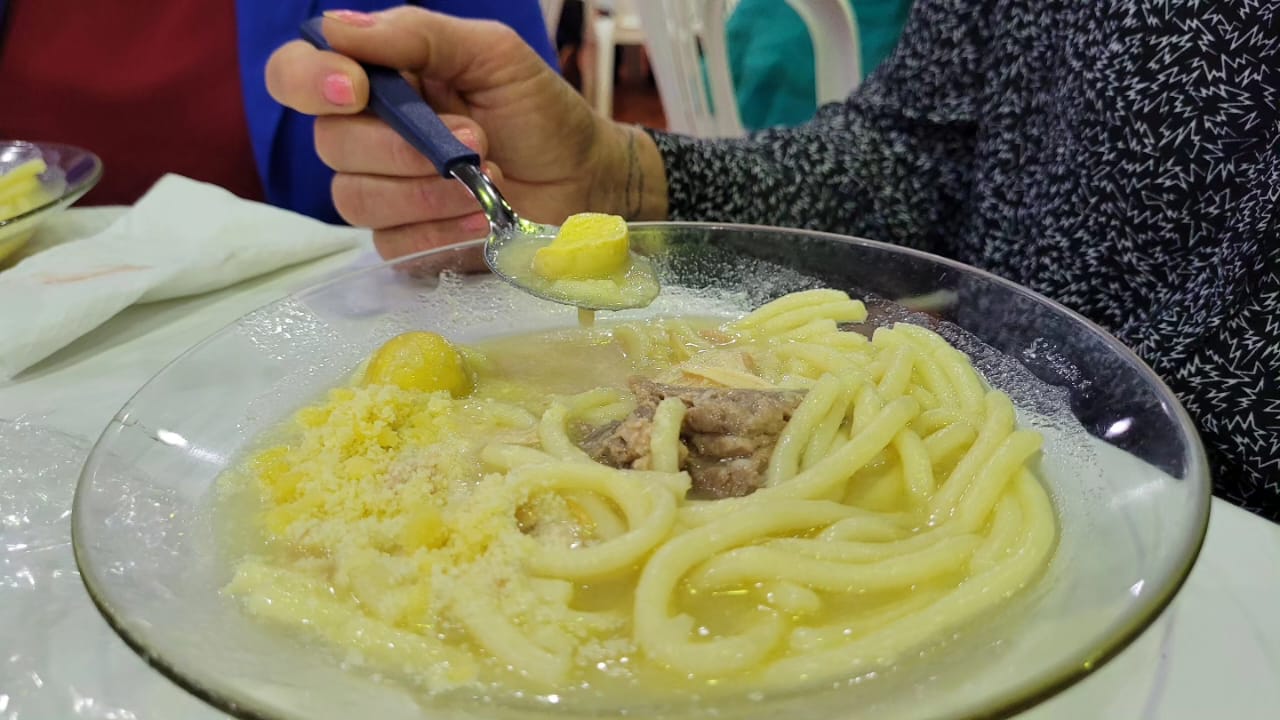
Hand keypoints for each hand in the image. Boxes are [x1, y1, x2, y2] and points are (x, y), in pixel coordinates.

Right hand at [265, 7, 667, 258]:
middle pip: (330, 143)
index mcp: (381, 79)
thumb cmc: (541, 113)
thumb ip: (416, 34)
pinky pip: (392, 244)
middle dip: (401, 147)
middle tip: (475, 140)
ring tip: (488, 183)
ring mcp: (386, 192)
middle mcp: (370, 134)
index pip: (297, 74)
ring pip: (356, 199)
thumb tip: (337, 27)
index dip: (310, 81)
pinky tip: (480, 220)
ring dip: (425, 191)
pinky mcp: (408, 242)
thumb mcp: (490, 54)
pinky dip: (440, 231)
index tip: (356, 89)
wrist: (586, 179)